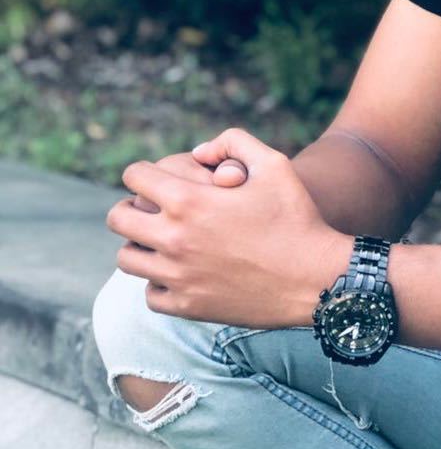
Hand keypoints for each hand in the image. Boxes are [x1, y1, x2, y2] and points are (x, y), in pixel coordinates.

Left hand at [106, 128, 348, 328]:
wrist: (314, 278)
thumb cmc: (296, 216)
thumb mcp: (275, 163)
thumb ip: (234, 141)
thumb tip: (198, 152)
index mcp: (190, 201)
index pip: (135, 177)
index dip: (142, 172)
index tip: (154, 178)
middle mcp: (174, 239)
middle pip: (118, 218)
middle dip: (130, 207)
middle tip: (150, 209)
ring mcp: (177, 276)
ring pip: (127, 258)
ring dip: (140, 245)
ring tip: (164, 241)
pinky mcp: (186, 307)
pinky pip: (149, 293)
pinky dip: (159, 281)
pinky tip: (182, 272)